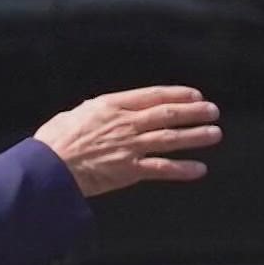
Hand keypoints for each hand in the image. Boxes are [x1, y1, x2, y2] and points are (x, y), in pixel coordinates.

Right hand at [34, 86, 221, 197]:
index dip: (177, 94)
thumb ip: (93, 113)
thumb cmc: (54, 142)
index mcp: (112, 105)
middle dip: (194, 112)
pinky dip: (183, 169)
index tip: (195, 94)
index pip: (152, 95)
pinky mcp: (130, 170)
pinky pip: (162, 168)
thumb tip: (98, 112)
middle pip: (168, 114)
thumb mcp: (73, 115)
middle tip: (213, 111)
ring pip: (171, 138)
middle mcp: (126, 123)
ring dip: (196, 136)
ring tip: (215, 133)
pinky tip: (200, 169)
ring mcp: (130, 146)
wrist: (48, 168)